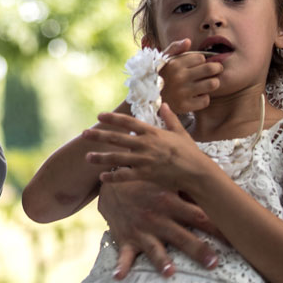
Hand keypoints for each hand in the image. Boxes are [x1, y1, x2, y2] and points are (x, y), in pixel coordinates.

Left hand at [84, 105, 211, 191]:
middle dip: (99, 136)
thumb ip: (170, 118)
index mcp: (153, 132)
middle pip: (117, 138)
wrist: (198, 172)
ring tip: (87, 157)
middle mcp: (146, 144)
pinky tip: (102, 177)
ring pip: (117, 157)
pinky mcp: (146, 174)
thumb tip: (164, 105)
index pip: (128, 122)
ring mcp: (145, 160)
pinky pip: (126, 176)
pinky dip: (113, 177)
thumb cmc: (190, 152)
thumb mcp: (180, 132)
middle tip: (84, 134)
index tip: (100, 116)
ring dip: (101, 157)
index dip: (113, 118)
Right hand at [97, 179, 218, 278]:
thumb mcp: (168, 183)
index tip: (235, 237)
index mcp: (170, 202)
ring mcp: (141, 231)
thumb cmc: (148, 185)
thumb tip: (220, 194)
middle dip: (197, 249)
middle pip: (181, 236)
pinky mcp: (126, 240)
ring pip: (154, 248)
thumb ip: (190, 191)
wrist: (113, 185)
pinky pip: (123, 255)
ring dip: (161, 261)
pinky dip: (122, 266)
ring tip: (170, 272)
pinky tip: (120, 276)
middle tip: (213, 263)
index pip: (199, 216)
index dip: (217, 227)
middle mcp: (157, 218)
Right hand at [157, 39, 223, 112]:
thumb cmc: (156, 76)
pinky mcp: (184, 106)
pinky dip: (204, 98)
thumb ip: (174, 48)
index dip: (201, 60)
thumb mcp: (160, 59)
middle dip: (216, 68)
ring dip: (212, 83)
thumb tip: (188, 41)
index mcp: (174, 64)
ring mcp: (182, 92)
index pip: (200, 57)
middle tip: (215, 70)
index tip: (198, 64)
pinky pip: (205, 100)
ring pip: (212, 84)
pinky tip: (198, 96)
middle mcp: (179, 77)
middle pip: (210, 69)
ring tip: (208, 83)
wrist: (144, 99)